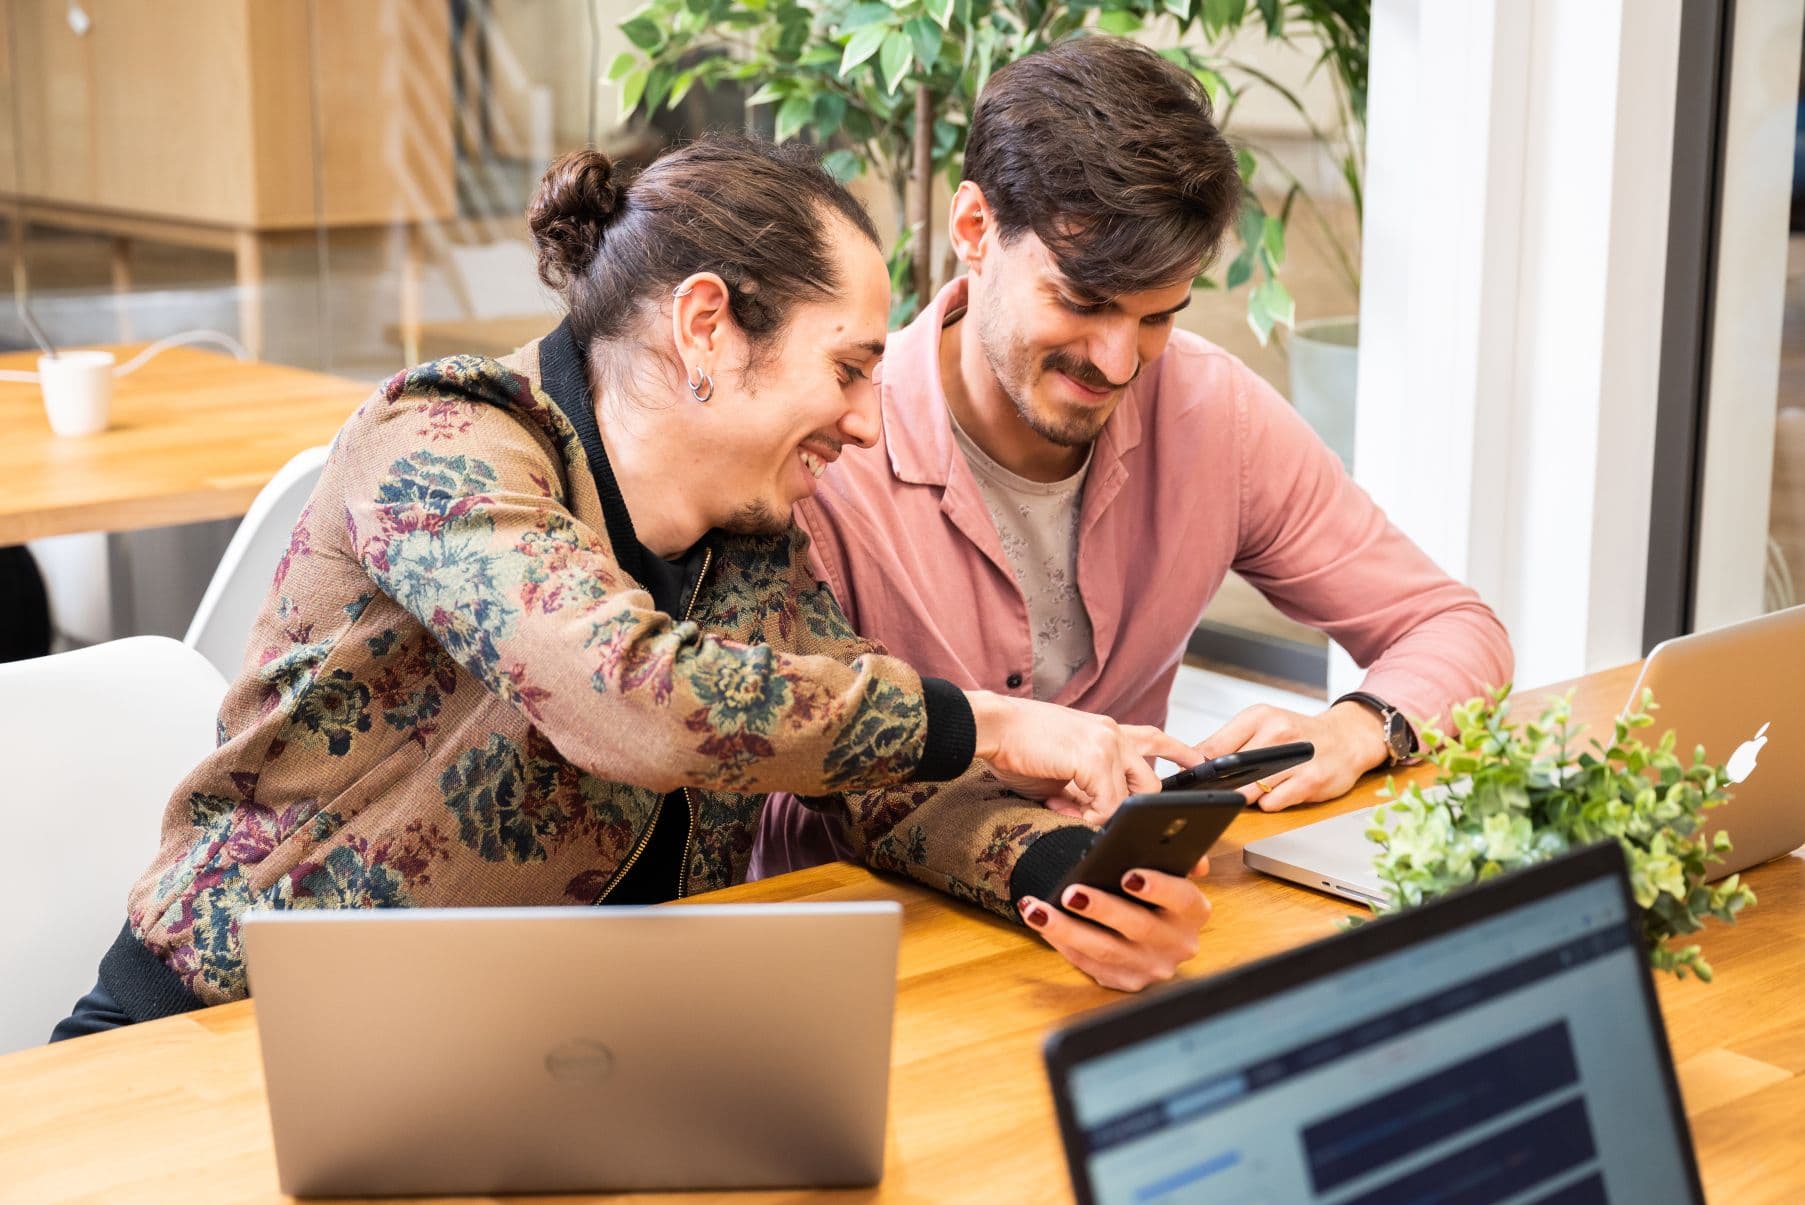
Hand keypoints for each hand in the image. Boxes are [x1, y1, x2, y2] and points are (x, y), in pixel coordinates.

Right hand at [965, 692, 1196, 823]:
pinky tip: (1070, 814)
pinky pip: (1109, 802)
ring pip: (1132, 795)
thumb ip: (1083, 789)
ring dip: (1108, 816)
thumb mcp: (1060, 770)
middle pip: (1151, 780)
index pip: (1155, 739)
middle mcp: (1112, 733)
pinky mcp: (1093, 757)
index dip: (1180, 754)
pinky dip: (1093, 817)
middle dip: (1145, 810)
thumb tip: (1092, 817)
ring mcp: (1106, 743)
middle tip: (1143, 832)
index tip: (1199, 764)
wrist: (992, 726)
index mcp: (1106, 731)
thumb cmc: (1017, 746)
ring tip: (1079, 819)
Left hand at [1015, 859, 1210, 991]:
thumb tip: (1193, 859)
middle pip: (1140, 928)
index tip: (1129, 875)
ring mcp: (1152, 967)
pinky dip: (1061, 941)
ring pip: (1106, 951)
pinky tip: (1040, 920)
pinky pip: (1088, 963)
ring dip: (1067, 929)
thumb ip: (1176, 859)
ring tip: (1038, 909)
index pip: (1183, 899)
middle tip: (1071, 893)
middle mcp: (1177, 945)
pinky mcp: (1126, 981)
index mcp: (1193, 912)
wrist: (1152, 932)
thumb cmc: (1152, 891)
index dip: (1159, 887)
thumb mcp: (1168, 871)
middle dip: (1103, 909)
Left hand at [1193, 701, 1389, 811]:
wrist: (1346, 738)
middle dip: (1220, 785)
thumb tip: (1190, 759)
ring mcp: (1294, 758)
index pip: (1213, 746)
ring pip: (1248, 790)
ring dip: (1245, 796)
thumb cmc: (1300, 734)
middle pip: (1228, 771)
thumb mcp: (1262, 724)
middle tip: (1223, 788)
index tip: (1192, 778)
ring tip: (1258, 787)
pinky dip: (1269, 804)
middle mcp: (1277, 733)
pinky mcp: (1310, 781)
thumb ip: (1226, 740)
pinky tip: (1280, 793)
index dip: (1197, 767)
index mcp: (1260, 717)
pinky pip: (1273, 804)